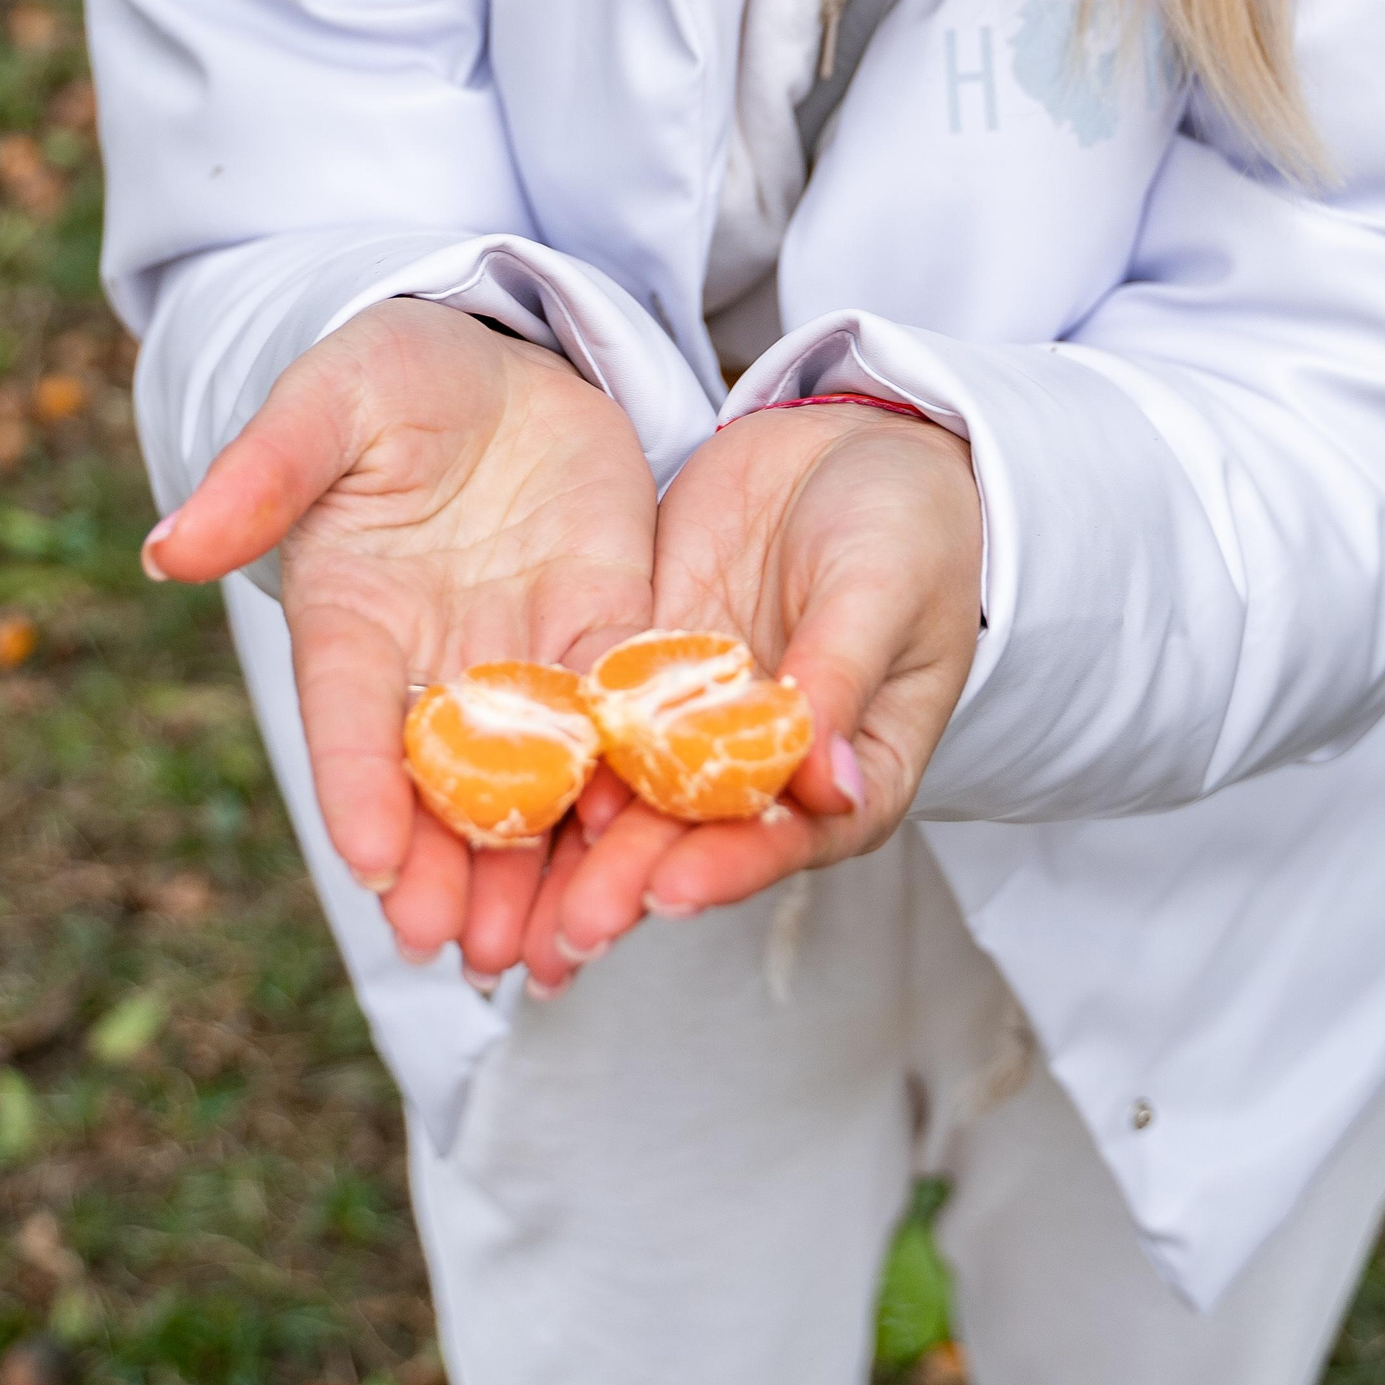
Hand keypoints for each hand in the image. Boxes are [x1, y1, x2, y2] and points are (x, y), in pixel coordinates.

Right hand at [142, 298, 656, 980]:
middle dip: (454, 870)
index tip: (374, 863)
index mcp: (353, 618)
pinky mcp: (604, 634)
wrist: (500, 359)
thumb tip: (164, 551)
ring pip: (533, 784)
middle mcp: (434, 662)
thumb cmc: (391, 376)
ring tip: (551, 951)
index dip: (358, 789)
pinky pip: (621, 723)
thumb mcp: (327, 401)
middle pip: (442, 784)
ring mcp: (522, 658)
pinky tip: (645, 853)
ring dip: (539, 869)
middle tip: (469, 951)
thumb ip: (263, 472)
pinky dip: (629, 792)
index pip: (350, 718)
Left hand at [521, 401, 983, 991]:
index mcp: (848, 772)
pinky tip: (478, 791)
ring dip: (569, 857)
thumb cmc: (906, 527)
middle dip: (626, 886)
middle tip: (565, 933)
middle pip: (692, 839)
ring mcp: (695, 722)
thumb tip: (829, 782)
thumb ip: (845, 677)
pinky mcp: (640, 673)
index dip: (729, 866)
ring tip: (505, 912)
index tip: (669, 891)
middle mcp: (765, 767)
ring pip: (626, 800)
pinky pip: (587, 724)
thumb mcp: (883, 590)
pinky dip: (541, 762)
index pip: (789, 835)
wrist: (856, 452)